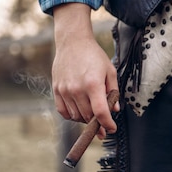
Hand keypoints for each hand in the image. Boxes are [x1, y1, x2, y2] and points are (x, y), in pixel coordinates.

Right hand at [52, 4, 118, 138]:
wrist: (73, 42)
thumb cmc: (93, 55)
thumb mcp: (109, 71)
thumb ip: (113, 91)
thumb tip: (114, 109)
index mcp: (93, 84)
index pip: (100, 112)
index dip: (107, 124)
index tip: (111, 129)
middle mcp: (77, 89)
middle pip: (87, 117)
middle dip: (97, 124)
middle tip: (103, 126)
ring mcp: (65, 90)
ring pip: (76, 116)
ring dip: (85, 120)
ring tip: (92, 115)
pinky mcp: (56, 90)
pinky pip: (63, 111)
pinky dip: (71, 116)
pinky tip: (79, 113)